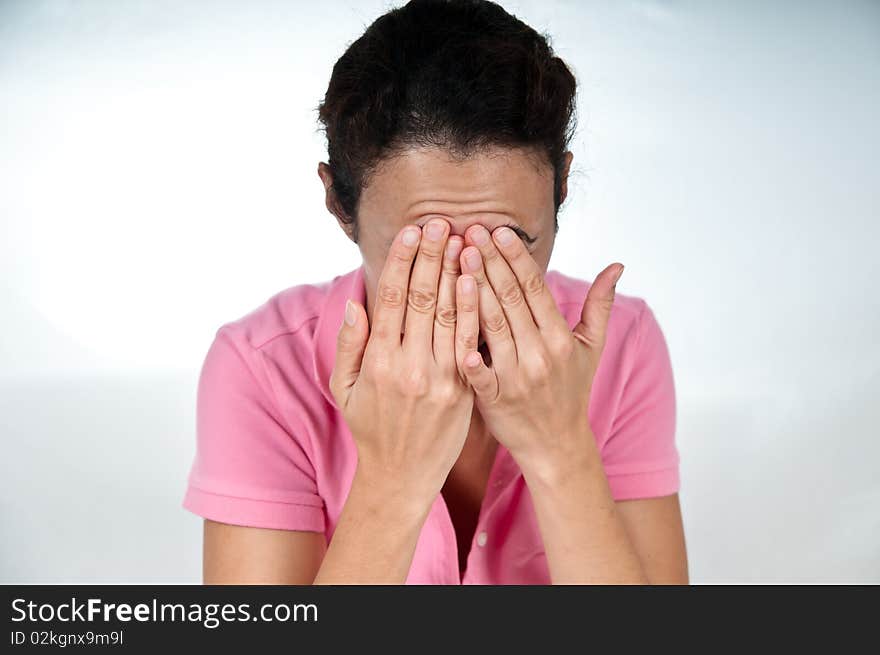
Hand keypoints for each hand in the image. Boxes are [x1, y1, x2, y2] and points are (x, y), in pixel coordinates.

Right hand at [330, 219, 475, 506]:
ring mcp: (440, 378)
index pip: (393, 299)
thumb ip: (350, 344)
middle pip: (424, 299)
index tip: (413, 233)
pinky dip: (475, 308)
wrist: (402, 474)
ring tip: (463, 240)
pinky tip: (478, 281)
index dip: (404, 262)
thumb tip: (356, 301)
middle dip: (432, 257)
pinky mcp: (463, 388)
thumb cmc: (370, 427)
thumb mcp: (344, 388)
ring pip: (451, 315)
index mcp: (377, 361)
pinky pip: (470, 341)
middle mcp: (408, 365)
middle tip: (440, 222)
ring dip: (458, 274)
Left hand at [455, 223, 623, 478]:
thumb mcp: (591, 348)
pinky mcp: (495, 399)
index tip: (500, 230)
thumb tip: (617, 265)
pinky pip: (478, 372)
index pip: (535, 290)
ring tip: (457, 259)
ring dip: (474, 291)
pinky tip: (453, 324)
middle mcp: (540, 354)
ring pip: (491, 326)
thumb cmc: (570, 390)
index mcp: (560, 338)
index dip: (516, 258)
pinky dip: (467, 352)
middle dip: (490, 263)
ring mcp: (516, 377)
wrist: (556, 445)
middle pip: (510, 300)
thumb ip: (599, 305)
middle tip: (471, 231)